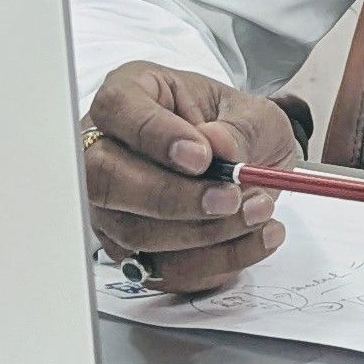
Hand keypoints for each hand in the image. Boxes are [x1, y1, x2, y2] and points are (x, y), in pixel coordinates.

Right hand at [80, 62, 298, 292]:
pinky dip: (214, 262)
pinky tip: (254, 240)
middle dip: (174, 198)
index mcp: (129, 94)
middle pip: (106, 181)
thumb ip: (239, 127)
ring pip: (134, 232)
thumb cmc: (234, 125)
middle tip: (230, 198)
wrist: (248, 161)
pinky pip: (162, 269)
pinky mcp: (131, 249)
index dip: (155, 136)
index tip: (203, 156)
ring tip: (258, 213)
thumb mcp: (252, 112)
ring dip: (204, 234)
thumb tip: (219, 148)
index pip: (118, 110)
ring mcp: (110, 204)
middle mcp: (104, 149)